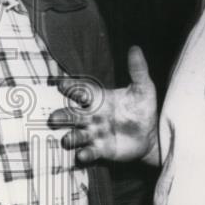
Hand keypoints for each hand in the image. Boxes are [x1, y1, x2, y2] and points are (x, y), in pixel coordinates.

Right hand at [48, 46, 158, 163]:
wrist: (151, 135)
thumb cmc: (143, 108)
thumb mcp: (143, 88)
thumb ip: (137, 70)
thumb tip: (135, 48)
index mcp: (98, 99)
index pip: (81, 91)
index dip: (71, 88)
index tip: (62, 85)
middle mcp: (92, 116)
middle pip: (72, 115)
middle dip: (62, 116)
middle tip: (53, 118)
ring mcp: (95, 133)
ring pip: (77, 134)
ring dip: (70, 137)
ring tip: (67, 140)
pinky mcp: (101, 150)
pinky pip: (90, 152)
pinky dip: (84, 154)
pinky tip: (82, 155)